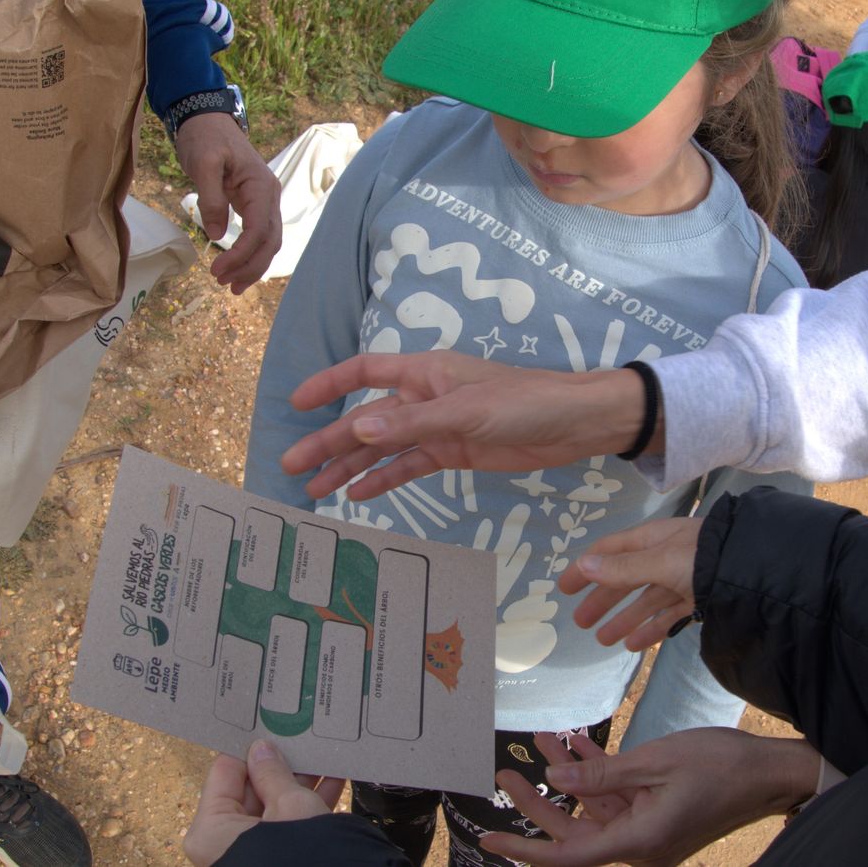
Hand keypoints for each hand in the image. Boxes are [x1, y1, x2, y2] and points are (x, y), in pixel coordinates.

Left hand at [173, 112, 281, 294]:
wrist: (207, 120)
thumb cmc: (206, 138)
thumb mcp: (203, 163)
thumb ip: (211, 198)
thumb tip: (216, 235)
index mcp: (261, 187)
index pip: (259, 231)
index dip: (241, 254)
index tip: (216, 270)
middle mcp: (270, 197)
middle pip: (270, 242)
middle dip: (249, 267)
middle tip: (223, 284)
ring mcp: (265, 201)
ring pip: (268, 243)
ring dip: (252, 266)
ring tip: (230, 285)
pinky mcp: (254, 205)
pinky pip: (259, 235)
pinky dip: (251, 255)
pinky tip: (237, 269)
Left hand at [183, 740, 343, 866]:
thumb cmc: (298, 854)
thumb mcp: (290, 803)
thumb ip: (274, 772)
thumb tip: (263, 749)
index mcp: (212, 829)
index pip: (225, 772)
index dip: (250, 748)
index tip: (268, 727)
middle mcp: (226, 843)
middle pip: (250, 789)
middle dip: (279, 765)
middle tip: (299, 739)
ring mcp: (253, 851)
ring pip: (274, 806)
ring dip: (299, 782)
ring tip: (321, 755)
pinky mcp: (278, 856)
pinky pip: (288, 825)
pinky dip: (309, 805)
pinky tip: (333, 779)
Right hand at [279, 351, 649, 500]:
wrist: (574, 424)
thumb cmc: (524, 401)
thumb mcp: (465, 411)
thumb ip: (411, 422)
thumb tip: (357, 427)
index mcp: (424, 372)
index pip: (364, 371)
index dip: (328, 384)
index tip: (296, 403)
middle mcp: (424, 397)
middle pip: (365, 419)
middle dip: (328, 442)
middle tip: (292, 467)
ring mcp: (438, 427)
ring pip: (383, 447)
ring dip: (350, 467)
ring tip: (315, 490)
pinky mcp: (455, 452)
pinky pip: (410, 466)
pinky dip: (384, 479)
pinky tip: (359, 496)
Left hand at [480, 729, 819, 866]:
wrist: (769, 772)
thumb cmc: (720, 765)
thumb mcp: (655, 763)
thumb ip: (602, 776)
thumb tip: (557, 783)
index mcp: (638, 842)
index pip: (567, 856)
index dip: (524, 848)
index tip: (488, 836)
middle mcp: (639, 845)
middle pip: (573, 832)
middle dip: (537, 803)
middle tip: (506, 773)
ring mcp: (647, 831)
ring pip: (591, 811)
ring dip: (567, 778)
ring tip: (541, 739)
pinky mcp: (655, 815)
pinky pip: (614, 799)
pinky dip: (594, 774)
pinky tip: (572, 745)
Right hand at [561, 517, 701, 650]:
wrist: (753, 569)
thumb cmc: (703, 557)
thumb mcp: (660, 561)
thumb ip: (623, 567)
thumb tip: (584, 564)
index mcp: (652, 539)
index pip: (609, 551)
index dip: (585, 568)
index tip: (564, 589)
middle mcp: (664, 556)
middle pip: (625, 579)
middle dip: (602, 600)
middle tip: (580, 623)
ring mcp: (682, 578)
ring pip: (645, 600)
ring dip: (624, 619)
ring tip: (603, 640)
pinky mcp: (699, 598)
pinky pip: (668, 615)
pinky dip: (650, 628)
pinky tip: (634, 645)